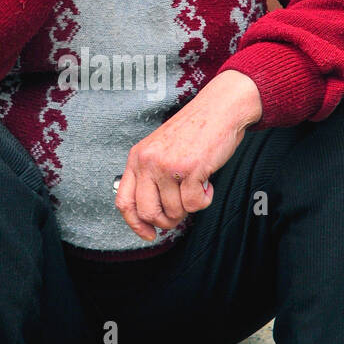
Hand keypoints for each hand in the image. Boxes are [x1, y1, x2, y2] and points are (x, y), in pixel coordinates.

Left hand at [115, 71, 263, 241]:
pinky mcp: (190, 169)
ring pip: (174, 211)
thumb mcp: (160, 150)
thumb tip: (152, 216)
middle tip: (179, 214)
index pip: (124, 201)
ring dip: (190, 206)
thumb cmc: (194, 132)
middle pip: (147, 212)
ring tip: (197, 186)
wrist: (219, 109)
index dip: (135, 224)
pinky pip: (194, 205)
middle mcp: (148, 162)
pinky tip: (207, 183)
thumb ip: (151, 177)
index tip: (148, 234)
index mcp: (137, 157)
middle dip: (166, 221)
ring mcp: (168, 166)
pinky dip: (205, 200)